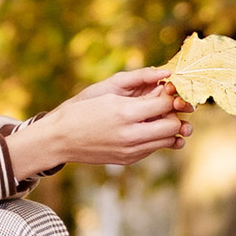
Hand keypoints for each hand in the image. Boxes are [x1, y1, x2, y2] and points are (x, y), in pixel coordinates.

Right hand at [10, 71, 190, 179]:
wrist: (60, 138)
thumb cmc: (82, 108)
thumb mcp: (108, 90)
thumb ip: (139, 81)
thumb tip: (166, 75)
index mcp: (125, 112)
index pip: (166, 104)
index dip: (172, 95)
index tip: (169, 88)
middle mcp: (131, 135)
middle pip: (174, 125)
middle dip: (175, 113)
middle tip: (167, 103)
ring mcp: (131, 151)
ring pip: (169, 141)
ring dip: (170, 127)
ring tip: (159, 116)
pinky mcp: (128, 160)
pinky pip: (155, 148)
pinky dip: (157, 138)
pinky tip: (146, 127)